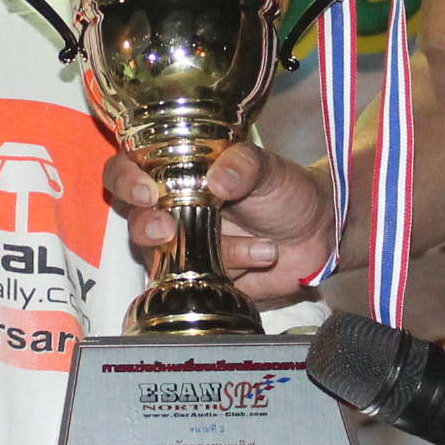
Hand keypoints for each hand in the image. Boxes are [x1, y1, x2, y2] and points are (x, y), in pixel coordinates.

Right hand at [106, 142, 337, 305]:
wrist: (317, 235)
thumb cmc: (285, 190)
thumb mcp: (269, 168)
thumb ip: (244, 165)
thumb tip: (217, 179)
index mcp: (176, 168)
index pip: (127, 169)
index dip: (126, 180)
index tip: (148, 192)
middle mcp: (170, 206)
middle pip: (133, 217)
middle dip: (147, 227)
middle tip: (168, 230)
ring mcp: (182, 244)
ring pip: (167, 256)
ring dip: (215, 252)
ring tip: (263, 246)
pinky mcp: (198, 275)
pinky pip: (197, 279)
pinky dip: (233, 269)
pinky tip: (263, 255)